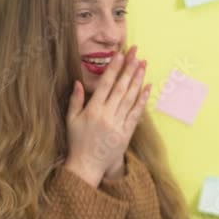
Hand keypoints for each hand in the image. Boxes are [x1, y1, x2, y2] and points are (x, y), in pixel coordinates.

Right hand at [65, 45, 150, 186]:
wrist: (87, 165)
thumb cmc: (76, 142)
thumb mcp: (70, 120)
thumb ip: (75, 100)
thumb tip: (78, 82)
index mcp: (92, 110)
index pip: (105, 84)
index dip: (114, 68)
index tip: (120, 55)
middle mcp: (107, 115)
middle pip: (120, 88)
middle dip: (129, 69)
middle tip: (136, 54)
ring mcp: (118, 124)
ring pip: (130, 98)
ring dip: (137, 80)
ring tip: (143, 65)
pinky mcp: (126, 133)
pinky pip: (136, 114)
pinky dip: (142, 100)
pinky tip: (147, 87)